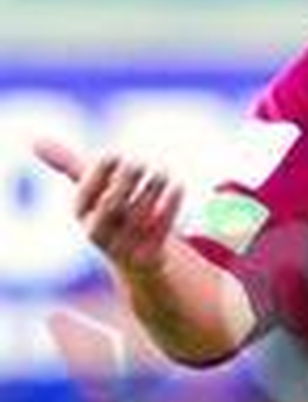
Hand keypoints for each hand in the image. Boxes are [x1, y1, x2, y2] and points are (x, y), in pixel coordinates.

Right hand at [33, 139, 183, 275]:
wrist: (138, 260)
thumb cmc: (112, 214)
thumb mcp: (91, 191)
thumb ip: (68, 167)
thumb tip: (35, 142)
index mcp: (82, 214)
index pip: (86, 191)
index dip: (100, 170)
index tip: (114, 153)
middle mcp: (99, 233)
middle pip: (110, 204)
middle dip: (126, 178)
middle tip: (139, 162)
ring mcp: (124, 247)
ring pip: (139, 214)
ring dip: (152, 187)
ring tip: (160, 171)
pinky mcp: (149, 255)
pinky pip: (162, 227)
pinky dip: (171, 204)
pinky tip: (177, 185)